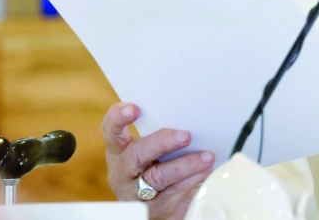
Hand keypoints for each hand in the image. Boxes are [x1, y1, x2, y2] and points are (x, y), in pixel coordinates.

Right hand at [102, 102, 214, 219]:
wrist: (155, 209)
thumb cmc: (155, 169)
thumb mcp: (151, 152)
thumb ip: (161, 136)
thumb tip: (190, 117)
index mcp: (119, 151)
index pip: (111, 131)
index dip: (118, 119)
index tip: (134, 109)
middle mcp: (123, 172)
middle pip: (136, 154)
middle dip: (162, 143)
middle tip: (185, 136)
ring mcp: (135, 194)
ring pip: (158, 177)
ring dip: (186, 165)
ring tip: (207, 157)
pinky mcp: (152, 209)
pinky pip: (173, 193)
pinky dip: (192, 181)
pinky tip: (205, 172)